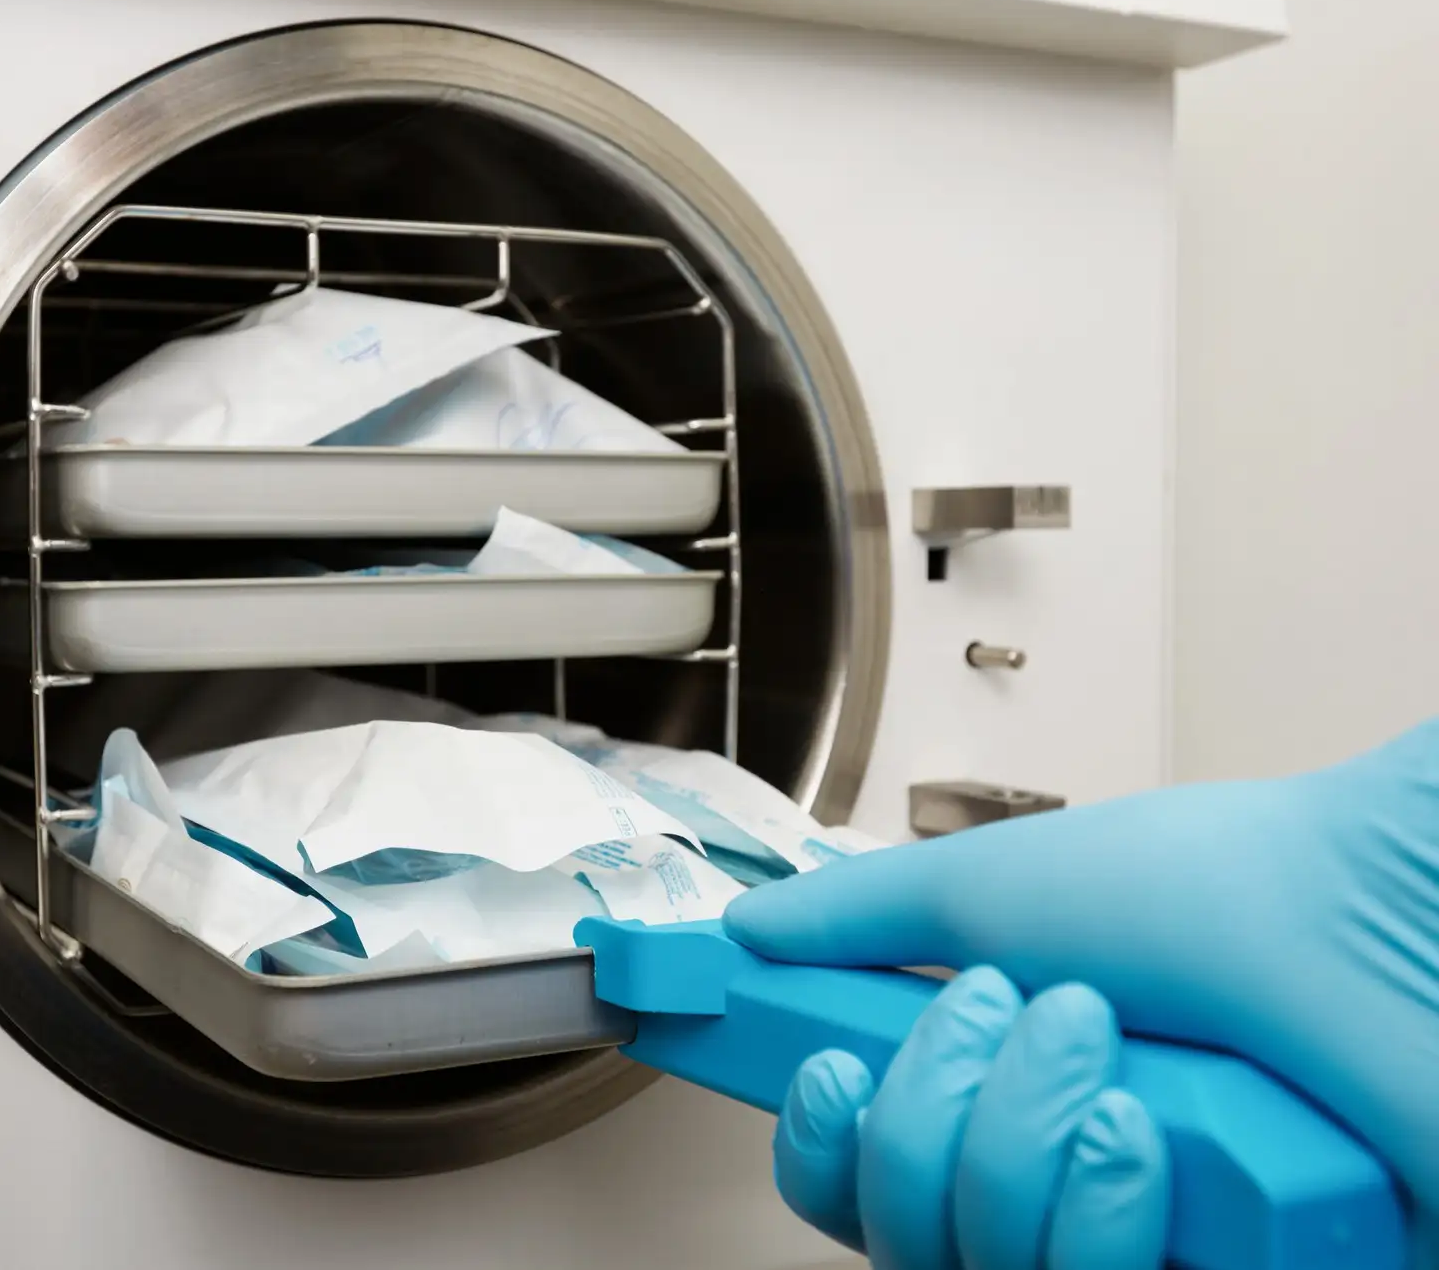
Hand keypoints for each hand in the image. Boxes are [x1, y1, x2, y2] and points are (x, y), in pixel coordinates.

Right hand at [725, 720, 1438, 1269]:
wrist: (1372, 910)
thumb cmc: (1215, 889)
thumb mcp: (995, 888)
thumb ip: (858, 918)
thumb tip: (750, 930)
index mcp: (1001, 1092)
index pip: (860, 1178)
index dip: (819, 1144)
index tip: (823, 1069)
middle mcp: (1061, 1182)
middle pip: (903, 1234)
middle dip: (932, 1117)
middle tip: (1006, 1013)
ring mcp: (1144, 1249)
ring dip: (1022, 1146)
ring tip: (1109, 1062)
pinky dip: (1104, 1212)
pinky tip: (1155, 1138)